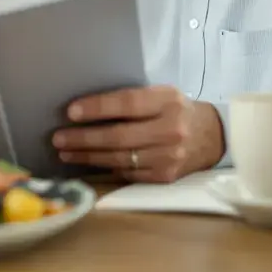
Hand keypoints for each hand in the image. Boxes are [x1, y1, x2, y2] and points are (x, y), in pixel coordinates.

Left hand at [51, 85, 224, 182]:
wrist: (214, 137)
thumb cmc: (178, 110)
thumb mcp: (162, 94)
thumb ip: (133, 100)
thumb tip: (88, 107)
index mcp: (168, 102)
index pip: (127, 104)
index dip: (97, 108)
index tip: (71, 112)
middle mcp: (170, 130)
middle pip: (119, 136)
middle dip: (84, 138)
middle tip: (58, 138)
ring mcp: (169, 157)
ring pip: (119, 158)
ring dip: (88, 156)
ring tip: (65, 152)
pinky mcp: (165, 176)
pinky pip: (128, 172)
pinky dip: (106, 167)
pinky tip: (88, 163)